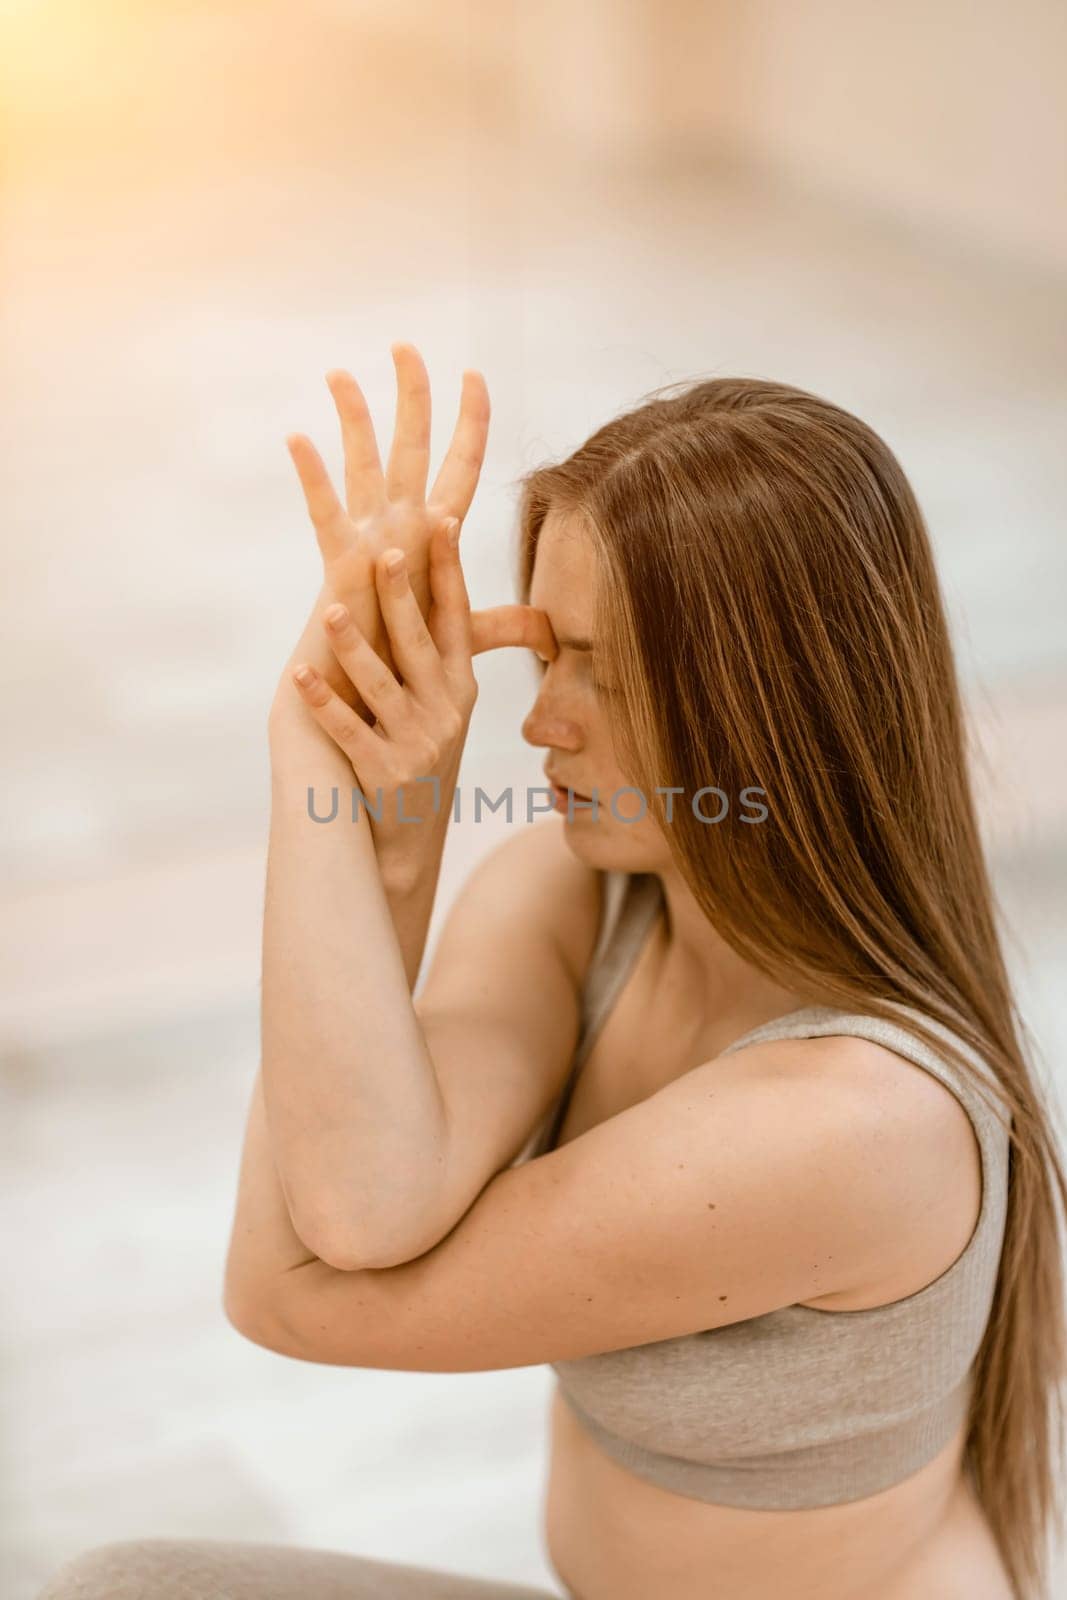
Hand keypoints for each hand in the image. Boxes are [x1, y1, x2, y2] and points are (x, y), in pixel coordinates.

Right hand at [282, 344, 489, 718]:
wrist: (364, 708)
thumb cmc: (405, 671)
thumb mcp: (461, 638)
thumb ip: (501, 626)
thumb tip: (549, 633)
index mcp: (430, 539)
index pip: (459, 469)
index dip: (471, 425)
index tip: (475, 376)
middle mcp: (398, 529)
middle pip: (410, 449)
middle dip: (412, 398)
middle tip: (404, 346)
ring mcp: (368, 541)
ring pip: (364, 465)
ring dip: (355, 418)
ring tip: (341, 372)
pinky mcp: (340, 565)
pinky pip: (326, 513)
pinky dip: (313, 477)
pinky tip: (296, 438)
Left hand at [287, 509, 555, 882]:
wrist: (410, 839)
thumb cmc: (421, 756)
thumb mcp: (447, 708)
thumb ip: (442, 655)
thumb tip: (440, 586)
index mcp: (460, 687)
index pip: (456, 619)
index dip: (449, 572)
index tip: (441, 524)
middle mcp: (446, 712)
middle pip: (420, 644)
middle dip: (402, 596)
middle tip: (383, 551)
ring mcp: (417, 743)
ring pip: (382, 685)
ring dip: (355, 646)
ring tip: (330, 609)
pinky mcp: (384, 772)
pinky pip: (348, 729)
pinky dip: (324, 702)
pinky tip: (301, 675)